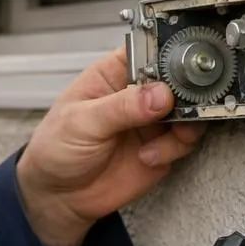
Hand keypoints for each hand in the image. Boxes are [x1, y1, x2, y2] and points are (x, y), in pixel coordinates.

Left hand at [16, 45, 202, 245]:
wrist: (59, 196)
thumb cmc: (56, 149)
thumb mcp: (82, 123)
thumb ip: (121, 108)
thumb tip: (159, 94)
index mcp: (112, 74)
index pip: (147, 49)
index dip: (168, 52)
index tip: (181, 64)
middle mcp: (136, 93)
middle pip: (177, 78)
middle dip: (185, 91)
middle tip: (180, 106)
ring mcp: (150, 120)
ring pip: (188, 109)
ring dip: (185, 122)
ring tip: (168, 135)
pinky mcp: (161, 146)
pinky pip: (184, 140)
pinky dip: (175, 148)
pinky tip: (148, 156)